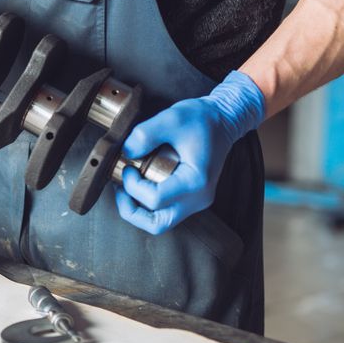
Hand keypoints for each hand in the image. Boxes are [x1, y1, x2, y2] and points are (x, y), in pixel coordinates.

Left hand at [115, 71, 265, 234]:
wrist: (224, 119)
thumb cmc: (201, 118)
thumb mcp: (171, 118)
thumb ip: (145, 135)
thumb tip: (125, 153)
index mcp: (196, 181)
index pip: (155, 200)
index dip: (132, 186)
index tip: (126, 166)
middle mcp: (199, 198)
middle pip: (158, 224)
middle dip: (131, 210)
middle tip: (119, 188)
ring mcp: (196, 201)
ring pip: (160, 222)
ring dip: (138, 209)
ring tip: (126, 185)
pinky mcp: (191, 198)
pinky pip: (165, 211)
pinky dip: (147, 203)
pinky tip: (138, 183)